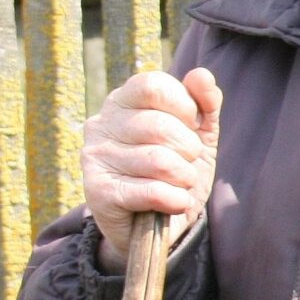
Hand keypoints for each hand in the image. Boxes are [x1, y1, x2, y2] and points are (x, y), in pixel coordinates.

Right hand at [81, 67, 221, 273]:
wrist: (158, 223)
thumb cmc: (177, 168)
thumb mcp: (198, 134)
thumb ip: (204, 103)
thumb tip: (200, 75)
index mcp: (123, 102)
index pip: (152, 85)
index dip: (184, 106)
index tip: (191, 125)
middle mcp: (101, 125)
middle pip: (159, 125)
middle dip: (188, 149)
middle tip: (185, 162)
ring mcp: (95, 158)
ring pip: (159, 161)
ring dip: (183, 177)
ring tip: (178, 183)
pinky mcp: (97, 193)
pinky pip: (152, 191)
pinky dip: (175, 199)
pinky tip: (174, 202)